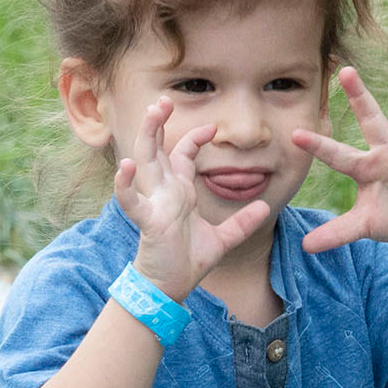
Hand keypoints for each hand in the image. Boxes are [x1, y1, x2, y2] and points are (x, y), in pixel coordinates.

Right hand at [113, 96, 271, 302]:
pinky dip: (125, 185)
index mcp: (179, 192)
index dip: (194, 137)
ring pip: (144, 163)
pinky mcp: (148, 221)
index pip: (182, 154)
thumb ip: (242, 223)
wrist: (170, 288)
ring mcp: (154, 204)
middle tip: (165, 100)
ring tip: (152, 115)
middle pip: (157, 149)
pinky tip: (124, 167)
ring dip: (146, 137)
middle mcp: (164, 192)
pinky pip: (132, 200)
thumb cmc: (188, 261)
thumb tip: (263, 207)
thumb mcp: (223, 240)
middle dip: (159, 124)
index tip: (212, 127)